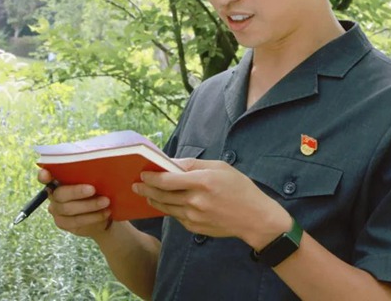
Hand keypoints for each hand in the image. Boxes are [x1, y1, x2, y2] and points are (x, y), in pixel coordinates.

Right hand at [38, 168, 112, 238]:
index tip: (46, 174)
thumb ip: (90, 174)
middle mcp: (54, 195)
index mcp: (58, 180)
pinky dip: (93, 216)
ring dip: (89, 205)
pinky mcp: (63, 223)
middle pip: (60, 194)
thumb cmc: (97, 191)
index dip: (44, 176)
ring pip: (68, 209)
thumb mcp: (94, 180)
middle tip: (93, 189)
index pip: (45, 177)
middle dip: (77, 191)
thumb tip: (99, 167)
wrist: (101, 214)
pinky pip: (76, 221)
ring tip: (106, 201)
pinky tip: (105, 212)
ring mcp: (57, 210)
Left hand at [132, 159, 290, 249]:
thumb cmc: (240, 189)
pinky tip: (165, 203)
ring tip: (145, 193)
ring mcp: (194, 217)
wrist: (255, 218)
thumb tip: (172, 163)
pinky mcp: (194, 228)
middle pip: (161, 195)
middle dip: (146, 188)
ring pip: (165, 207)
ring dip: (153, 199)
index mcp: (202, 182)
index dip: (151, 176)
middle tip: (136, 184)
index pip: (167, 179)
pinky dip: (169, 208)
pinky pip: (176, 216)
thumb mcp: (220, 167)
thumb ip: (194, 164)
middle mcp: (195, 200)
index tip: (142, 173)